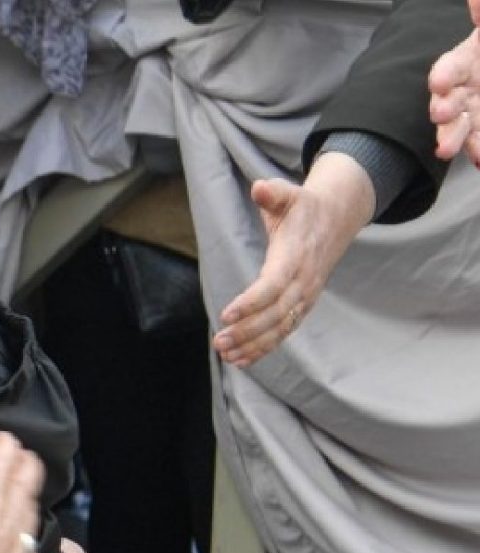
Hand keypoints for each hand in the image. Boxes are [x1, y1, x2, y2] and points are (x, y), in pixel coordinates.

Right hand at [0, 433, 42, 552]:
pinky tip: (25, 539)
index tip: (4, 436)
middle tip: (24, 453)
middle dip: (26, 465)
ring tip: (28, 486)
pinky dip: (29, 533)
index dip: (5, 445)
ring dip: (30, 495)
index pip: (3, 464)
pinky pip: (30, 550)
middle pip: (25, 487)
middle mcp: (9, 527)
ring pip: (31, 516)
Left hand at [213, 152, 372, 366]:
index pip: (274, 285)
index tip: (226, 314)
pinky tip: (242, 360)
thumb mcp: (289, 194)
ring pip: (281, 327)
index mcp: (296, 256)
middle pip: (276, 313)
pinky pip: (285, 331)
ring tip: (227, 356)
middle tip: (219, 342)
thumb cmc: (303, 207)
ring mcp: (306, 296)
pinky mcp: (303, 305)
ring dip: (254, 345)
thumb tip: (259, 188)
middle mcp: (304, 281)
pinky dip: (265, 347)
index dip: (251, 302)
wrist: (337, 218)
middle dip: (248, 331)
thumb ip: (273, 193)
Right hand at [430, 25, 479, 166]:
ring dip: (452, 138)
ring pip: (458, 128)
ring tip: (446, 151)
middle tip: (439, 116)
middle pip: (448, 102)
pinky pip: (478, 142)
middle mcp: (463, 90)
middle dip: (442, 110)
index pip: (449, 69)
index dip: (444, 76)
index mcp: (465, 63)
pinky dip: (478, 151)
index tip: (439, 83)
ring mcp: (472, 112)